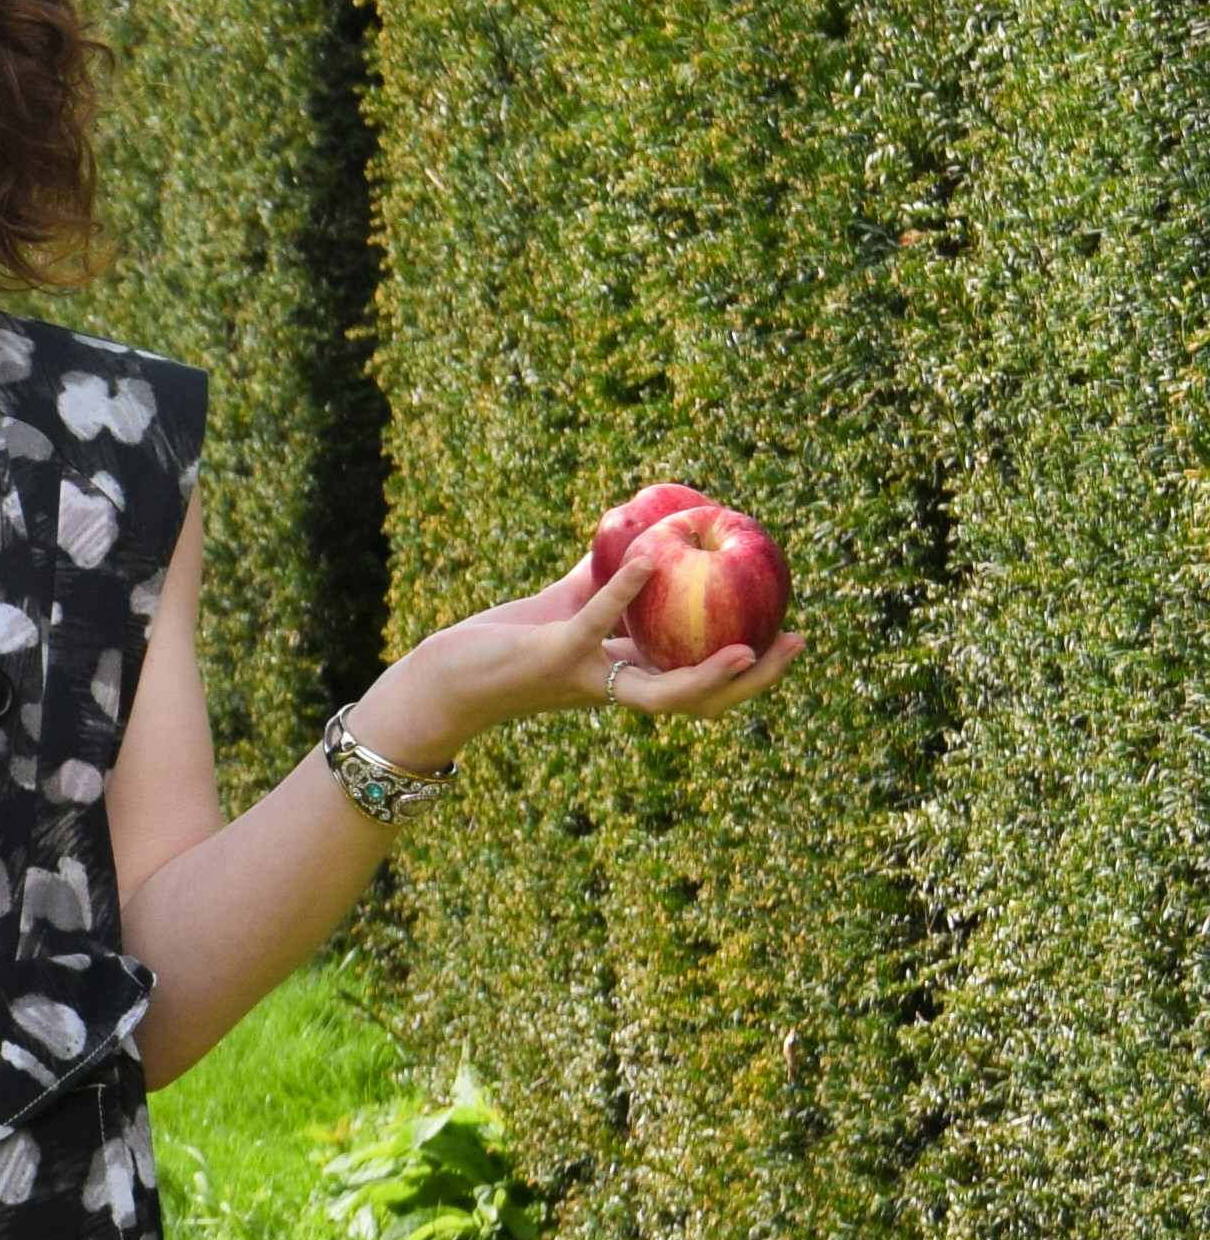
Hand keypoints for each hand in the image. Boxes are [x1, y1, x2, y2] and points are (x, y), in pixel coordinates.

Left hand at [364, 543, 808, 770]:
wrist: (445, 675)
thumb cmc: (503, 646)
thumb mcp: (567, 611)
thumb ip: (606, 583)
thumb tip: (644, 537)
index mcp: (623, 681)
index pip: (698, 685)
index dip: (748, 670)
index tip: (790, 640)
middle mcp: (613, 691)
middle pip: (698, 702)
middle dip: (752, 682)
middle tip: (794, 644)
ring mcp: (586, 678)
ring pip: (661, 694)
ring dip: (709, 677)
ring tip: (748, 649)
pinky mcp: (553, 653)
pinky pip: (596, 621)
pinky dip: (624, 589)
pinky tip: (649, 556)